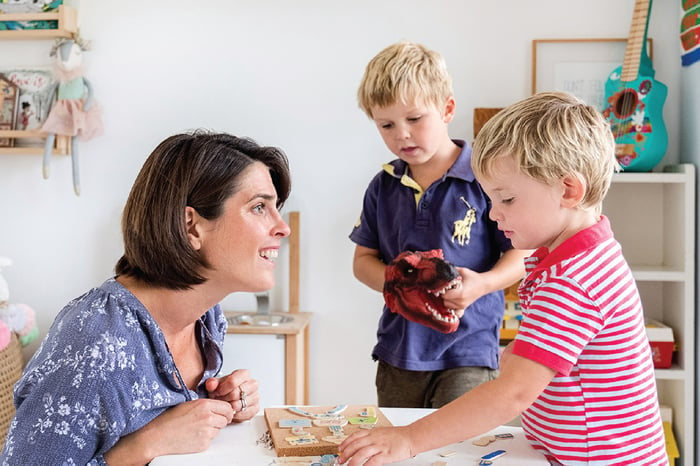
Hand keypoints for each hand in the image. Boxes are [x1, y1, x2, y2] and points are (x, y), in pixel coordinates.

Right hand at [104, 398, 233, 462]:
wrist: (158, 436)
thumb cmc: (169, 420)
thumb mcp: (188, 404)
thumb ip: (205, 405)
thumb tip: (218, 407)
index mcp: (204, 405)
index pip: (227, 407)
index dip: (226, 411)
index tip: (224, 413)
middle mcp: (208, 417)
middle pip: (225, 419)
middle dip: (220, 421)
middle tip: (209, 422)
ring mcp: (206, 431)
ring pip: (219, 430)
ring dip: (212, 430)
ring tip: (197, 428)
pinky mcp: (203, 443)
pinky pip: (211, 440)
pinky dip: (205, 439)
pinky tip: (193, 436)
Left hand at [205, 368, 259, 421]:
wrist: (229, 395)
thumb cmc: (224, 388)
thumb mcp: (216, 383)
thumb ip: (212, 383)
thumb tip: (211, 385)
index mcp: (244, 374)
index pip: (233, 382)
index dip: (222, 389)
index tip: (217, 392)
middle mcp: (253, 384)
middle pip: (236, 394)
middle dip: (225, 399)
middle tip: (219, 400)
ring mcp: (255, 396)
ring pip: (240, 405)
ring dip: (229, 408)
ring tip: (224, 405)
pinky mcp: (256, 408)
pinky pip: (245, 414)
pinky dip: (235, 415)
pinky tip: (231, 412)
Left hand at [338, 426, 412, 465]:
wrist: (411, 436)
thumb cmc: (399, 435)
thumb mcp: (382, 432)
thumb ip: (373, 436)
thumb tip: (364, 442)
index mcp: (372, 432)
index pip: (355, 436)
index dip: (345, 442)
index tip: (340, 448)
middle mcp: (374, 438)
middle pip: (355, 445)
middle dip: (345, 453)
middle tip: (340, 460)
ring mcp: (379, 446)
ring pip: (361, 453)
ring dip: (353, 461)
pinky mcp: (386, 454)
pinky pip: (373, 461)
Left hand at [442, 266, 486, 314]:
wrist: (484, 285)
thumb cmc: (473, 277)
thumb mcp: (462, 271)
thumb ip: (452, 270)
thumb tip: (442, 267)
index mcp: (460, 293)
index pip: (444, 295)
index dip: (442, 289)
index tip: (444, 285)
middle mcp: (461, 302)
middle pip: (444, 301)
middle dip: (444, 294)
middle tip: (448, 288)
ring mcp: (462, 306)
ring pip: (447, 305)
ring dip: (447, 299)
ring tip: (451, 292)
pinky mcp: (463, 308)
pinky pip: (452, 309)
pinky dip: (450, 304)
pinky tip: (452, 299)